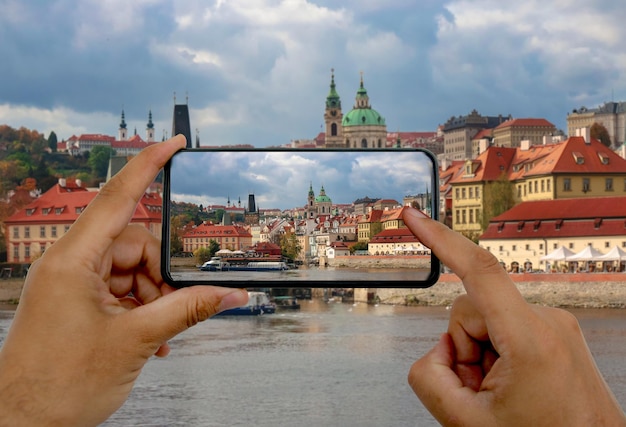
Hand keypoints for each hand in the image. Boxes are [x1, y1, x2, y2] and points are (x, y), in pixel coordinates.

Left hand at [0, 135, 247, 425]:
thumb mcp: (136, 341)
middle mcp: (69, 264)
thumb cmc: (58, 386)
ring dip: (153, 297)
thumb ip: (189, 310)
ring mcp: (71, 284)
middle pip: (135, 243)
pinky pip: (121, 290)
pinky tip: (151, 337)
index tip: (174, 144)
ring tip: (158, 333)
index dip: (148, 165)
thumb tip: (232, 295)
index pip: (118, 198)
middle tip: (175, 304)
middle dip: (162, 273)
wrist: (22, 425)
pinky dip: (141, 309)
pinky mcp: (76, 303)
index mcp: (72, 261)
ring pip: (131, 269)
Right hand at [402, 208, 625, 425]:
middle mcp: (548, 321)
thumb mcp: (467, 424)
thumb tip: (436, 351)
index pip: (478, 270)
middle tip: (481, 390)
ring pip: (487, 321)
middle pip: (471, 311)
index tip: (415, 217)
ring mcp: (556, 325)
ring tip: (501, 393)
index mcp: (530, 339)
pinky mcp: (556, 331)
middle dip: (464, 349)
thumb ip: (428, 379)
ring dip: (481, 355)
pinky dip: (498, 355)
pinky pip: (506, 328)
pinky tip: (513, 385)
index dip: (439, 238)